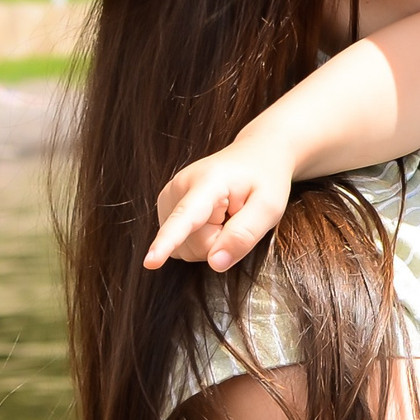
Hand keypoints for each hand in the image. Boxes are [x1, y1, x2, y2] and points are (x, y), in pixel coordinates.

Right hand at [147, 140, 293, 270]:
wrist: (254, 155)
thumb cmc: (265, 180)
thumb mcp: (270, 207)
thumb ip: (244, 235)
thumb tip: (216, 264)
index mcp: (208, 182)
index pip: (185, 217)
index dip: (167, 242)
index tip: (150, 262)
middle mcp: (179, 187)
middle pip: (194, 245)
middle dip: (219, 243)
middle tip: (237, 217)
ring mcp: (168, 197)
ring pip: (185, 248)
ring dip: (210, 241)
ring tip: (226, 216)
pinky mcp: (165, 208)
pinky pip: (181, 244)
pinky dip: (200, 239)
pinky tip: (212, 220)